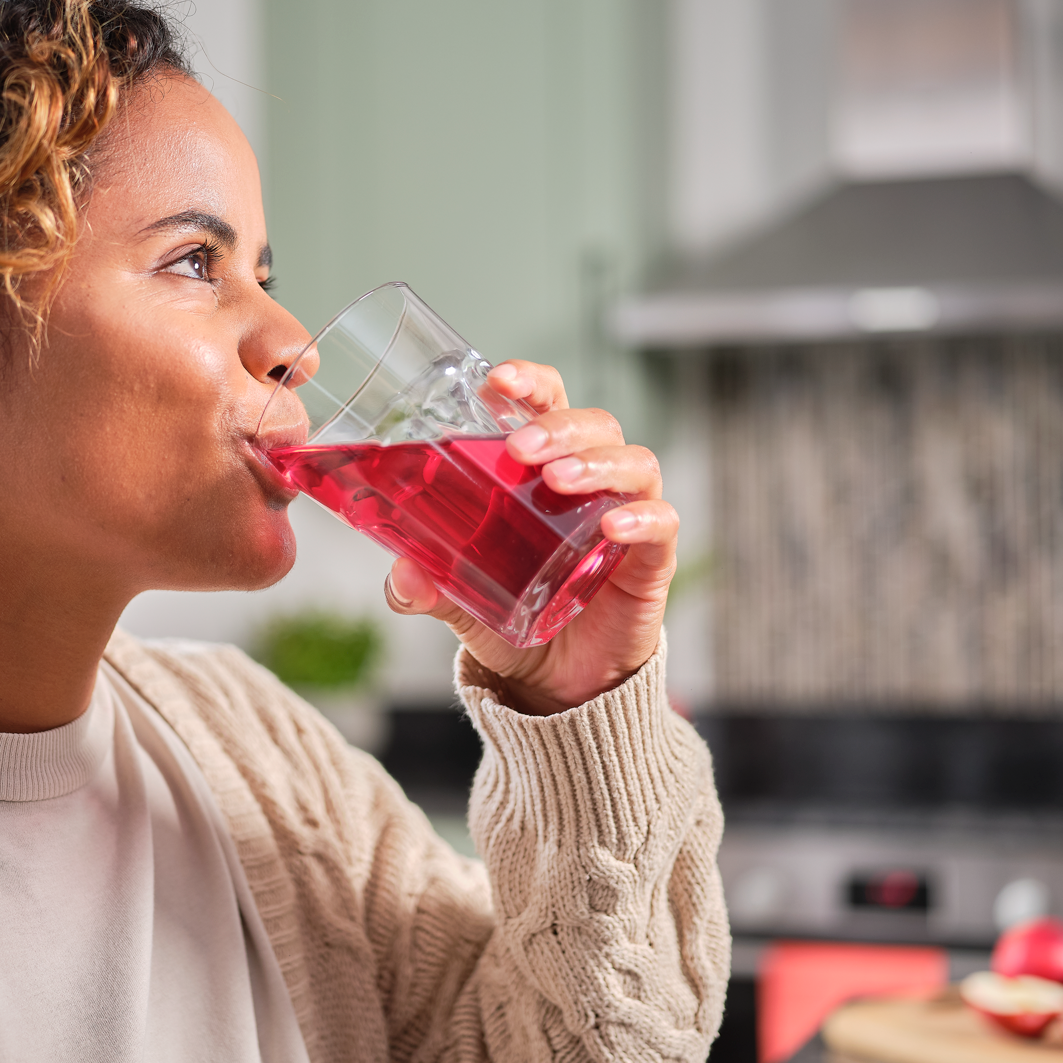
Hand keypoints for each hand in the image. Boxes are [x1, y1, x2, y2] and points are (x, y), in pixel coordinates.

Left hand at [383, 360, 676, 714]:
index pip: (549, 403)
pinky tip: (612, 527)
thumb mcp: (463, 600)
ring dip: (596, 464)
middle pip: (596, 424)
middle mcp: (592, 482)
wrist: (559, 683)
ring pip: (634, 462)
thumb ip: (430, 587)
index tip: (496, 379)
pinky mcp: (651, 559)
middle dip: (560, 425)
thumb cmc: (517, 614)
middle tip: (521, 447)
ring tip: (558, 481)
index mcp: (544, 470)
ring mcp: (627, 516)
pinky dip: (641, 518)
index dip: (530, 382)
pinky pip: (662, 523)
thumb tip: (401, 576)